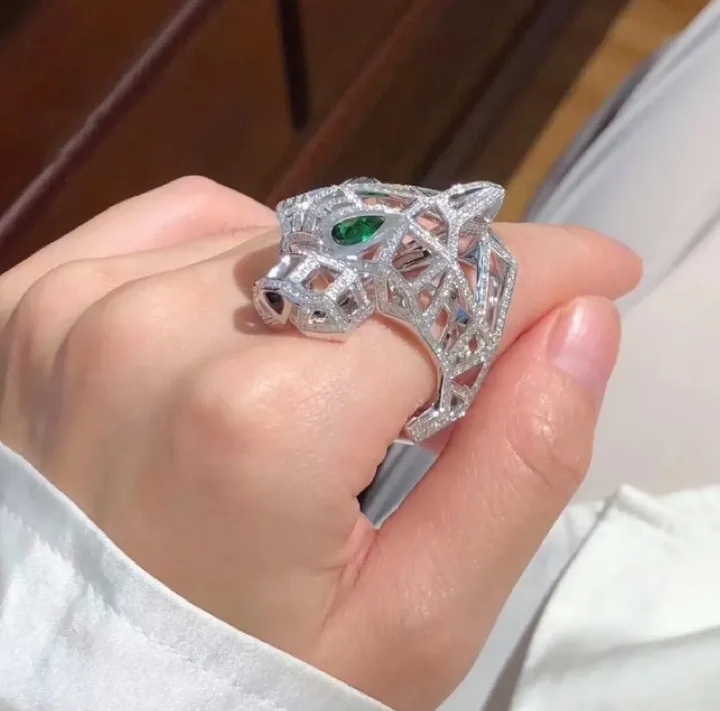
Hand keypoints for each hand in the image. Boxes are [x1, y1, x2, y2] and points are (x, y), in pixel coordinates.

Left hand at [0, 178, 640, 709]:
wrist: (63, 695)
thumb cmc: (237, 682)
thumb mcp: (407, 625)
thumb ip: (513, 469)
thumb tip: (579, 327)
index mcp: (259, 423)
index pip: (448, 294)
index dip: (541, 275)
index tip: (595, 271)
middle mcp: (154, 337)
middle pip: (370, 260)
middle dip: (440, 300)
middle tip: (445, 377)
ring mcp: (78, 307)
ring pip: (286, 238)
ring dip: (342, 294)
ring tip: (332, 386)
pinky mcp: (37, 297)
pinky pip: (185, 224)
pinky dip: (245, 255)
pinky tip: (254, 326)